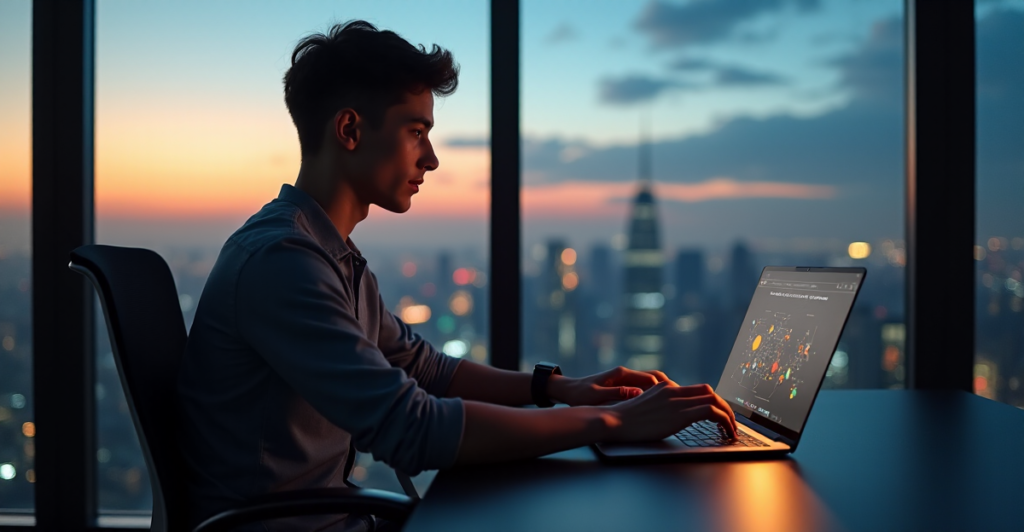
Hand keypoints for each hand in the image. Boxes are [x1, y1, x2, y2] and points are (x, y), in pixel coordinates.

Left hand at [547, 366, 678, 406]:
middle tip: (685, 399)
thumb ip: (617, 393)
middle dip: (671, 387)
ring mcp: (625, 379)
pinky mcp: (623, 385)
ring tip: (678, 402)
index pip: (651, 378)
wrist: (567, 390)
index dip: (667, 387)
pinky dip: (655, 394)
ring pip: (652, 382)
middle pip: (656, 378)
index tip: (679, 396)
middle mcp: (626, 374)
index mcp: (621, 374)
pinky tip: (662, 405)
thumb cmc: (580, 394)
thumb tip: (636, 393)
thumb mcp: (596, 394)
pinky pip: (644, 388)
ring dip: (665, 390)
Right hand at [600, 382, 738, 441]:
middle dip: (724, 406)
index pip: (697, 389)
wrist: (615, 421)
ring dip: (728, 415)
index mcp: (665, 387)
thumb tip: (670, 416)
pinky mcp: (680, 413)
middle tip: (730, 421)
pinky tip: (726, 431)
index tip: (718, 414)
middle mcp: (673, 389)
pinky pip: (711, 412)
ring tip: (732, 429)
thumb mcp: (644, 407)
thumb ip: (659, 406)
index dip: (712, 401)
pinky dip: (724, 420)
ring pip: (714, 400)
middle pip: (709, 391)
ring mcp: (677, 400)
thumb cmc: (624, 420)